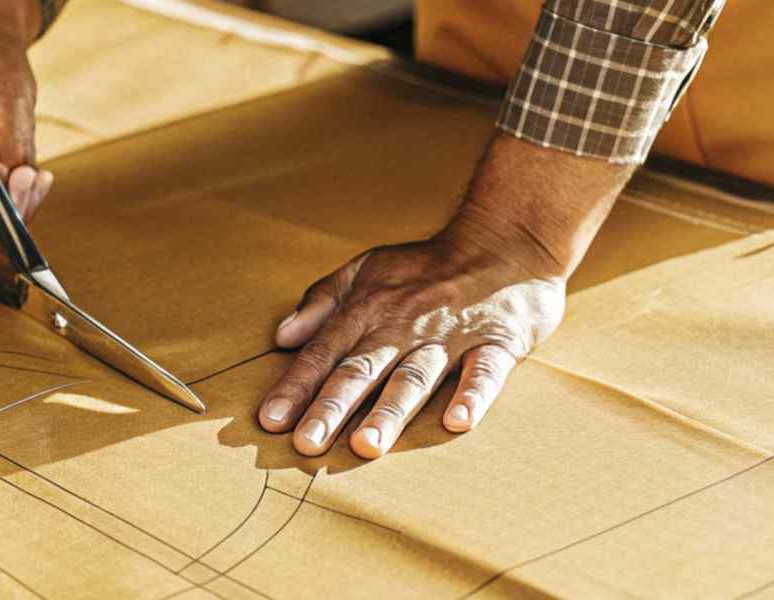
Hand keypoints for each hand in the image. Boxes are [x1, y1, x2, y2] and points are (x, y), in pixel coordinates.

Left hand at [253, 134, 629, 459]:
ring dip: (390, 411)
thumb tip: (281, 335)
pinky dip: (472, 395)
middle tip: (307, 444)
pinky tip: (458, 421)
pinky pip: (483, 371)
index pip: (324, 353)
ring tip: (367, 445)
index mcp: (368, 310)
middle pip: (361, 369)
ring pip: (414, 377)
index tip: (270, 421)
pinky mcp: (495, 343)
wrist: (504, 240)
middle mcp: (403, 326)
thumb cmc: (427, 265)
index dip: (296, 387)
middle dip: (332, 407)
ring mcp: (449, 336)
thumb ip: (323, 300)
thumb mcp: (367, 268)